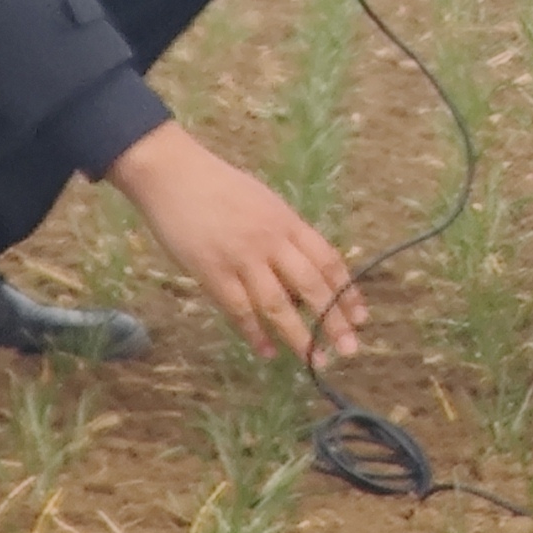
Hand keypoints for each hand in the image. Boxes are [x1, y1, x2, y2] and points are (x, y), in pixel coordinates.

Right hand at [104, 122, 363, 364]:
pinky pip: (239, 310)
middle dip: (333, 320)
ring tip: (315, 360)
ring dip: (299, 336)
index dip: (346, 290)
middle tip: (350, 349)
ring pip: (278, 304)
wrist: (172, 173)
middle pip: (311, 285)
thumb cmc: (217, 186)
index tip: (360, 316)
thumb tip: (304, 270)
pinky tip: (267, 351)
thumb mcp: (263, 202)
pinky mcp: (212, 272)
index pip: (327, 260)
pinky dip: (255, 333)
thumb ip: (284, 234)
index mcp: (286, 220)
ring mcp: (241, 258)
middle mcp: (270, 240)